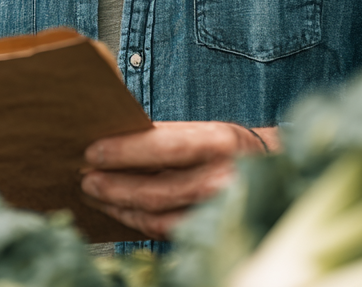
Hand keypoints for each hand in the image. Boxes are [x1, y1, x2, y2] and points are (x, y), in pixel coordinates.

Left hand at [81, 121, 278, 239]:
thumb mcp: (205, 130)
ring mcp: (221, 211)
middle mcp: (224, 178)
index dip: (126, 151)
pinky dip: (137, 221)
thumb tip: (113, 139)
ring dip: (120, 207)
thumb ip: (166, 135)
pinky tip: (119, 210)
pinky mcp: (212, 232)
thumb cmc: (229, 146)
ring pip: (159, 218)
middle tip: (85, 178)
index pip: (166, 146)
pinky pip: (166, 232)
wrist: (276, 172)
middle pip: (158, 190)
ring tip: (95, 194)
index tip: (92, 151)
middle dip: (115, 185)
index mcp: (221, 141)